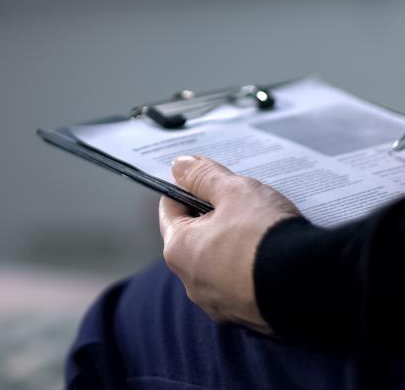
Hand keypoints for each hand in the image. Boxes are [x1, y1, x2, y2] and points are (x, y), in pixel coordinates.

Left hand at [158, 155, 300, 331]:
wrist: (314, 287)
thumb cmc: (267, 237)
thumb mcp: (235, 192)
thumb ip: (203, 176)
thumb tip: (179, 166)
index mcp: (179, 251)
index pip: (171, 209)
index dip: (187, 189)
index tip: (205, 180)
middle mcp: (192, 284)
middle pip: (196, 238)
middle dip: (214, 218)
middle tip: (239, 203)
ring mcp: (221, 305)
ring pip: (220, 265)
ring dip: (234, 246)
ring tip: (261, 228)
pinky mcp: (249, 319)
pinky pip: (244, 287)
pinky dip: (252, 272)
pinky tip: (273, 256)